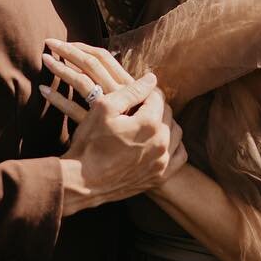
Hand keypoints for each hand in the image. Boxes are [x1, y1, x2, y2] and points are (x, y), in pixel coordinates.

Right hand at [39, 41, 186, 213]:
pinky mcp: (160, 176)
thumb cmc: (89, 142)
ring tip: (145, 125)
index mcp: (149, 124)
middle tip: (136, 110)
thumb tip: (152, 79)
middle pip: (168, 113)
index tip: (133, 96)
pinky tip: (158, 142)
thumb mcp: (104, 108)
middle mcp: (161, 143)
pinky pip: (179, 155)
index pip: (158, 97)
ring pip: (176, 132)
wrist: (81, 181)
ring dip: (164, 125)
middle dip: (154, 108)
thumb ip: (131, 91)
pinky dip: (172, 146)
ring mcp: (162, 162)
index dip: (145, 92)